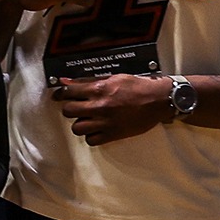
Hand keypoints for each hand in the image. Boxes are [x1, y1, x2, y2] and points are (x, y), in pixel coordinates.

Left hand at [51, 73, 169, 145]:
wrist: (160, 100)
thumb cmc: (139, 87)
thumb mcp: (113, 78)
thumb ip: (89, 81)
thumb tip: (67, 81)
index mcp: (99, 89)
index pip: (68, 92)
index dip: (61, 94)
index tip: (60, 96)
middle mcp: (99, 106)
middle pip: (68, 111)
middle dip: (70, 108)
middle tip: (77, 107)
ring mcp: (105, 122)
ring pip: (77, 128)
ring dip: (80, 123)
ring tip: (88, 119)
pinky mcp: (113, 134)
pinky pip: (91, 140)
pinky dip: (92, 136)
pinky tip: (97, 129)